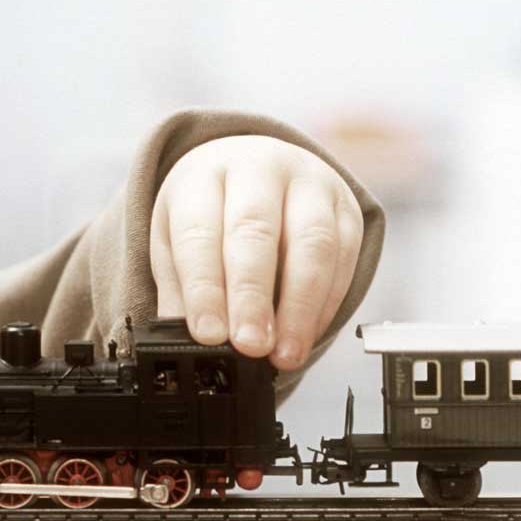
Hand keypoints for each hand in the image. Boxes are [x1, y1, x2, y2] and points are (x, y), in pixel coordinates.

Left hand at [150, 135, 363, 369]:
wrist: (254, 168)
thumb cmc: (211, 210)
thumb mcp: (175, 239)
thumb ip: (181, 289)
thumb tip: (189, 340)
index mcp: (203, 175)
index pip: (199, 231)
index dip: (204, 288)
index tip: (209, 334)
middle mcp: (257, 169)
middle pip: (255, 230)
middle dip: (252, 296)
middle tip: (249, 344)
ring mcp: (308, 183)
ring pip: (311, 242)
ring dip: (299, 307)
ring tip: (284, 352)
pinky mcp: (345, 206)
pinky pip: (343, 256)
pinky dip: (327, 303)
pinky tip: (308, 333)